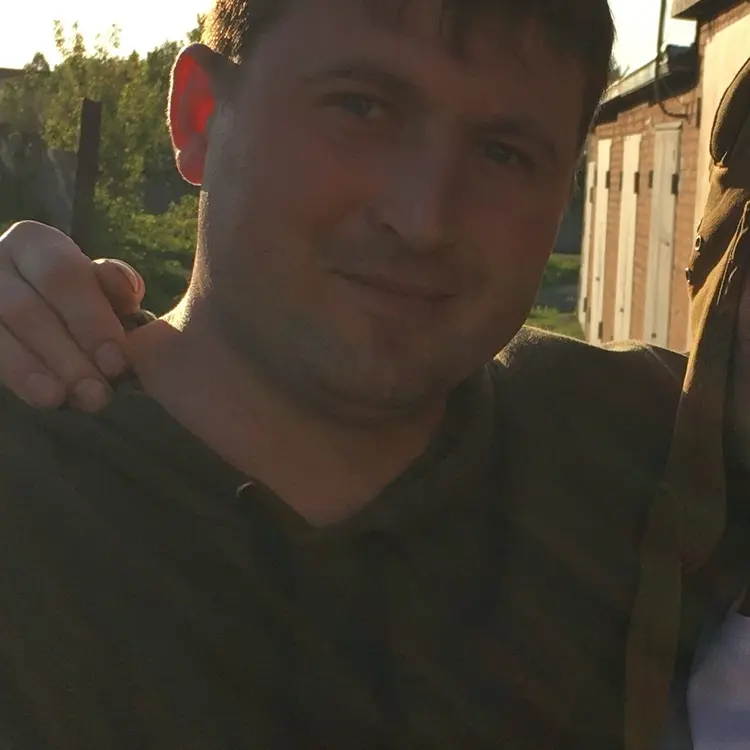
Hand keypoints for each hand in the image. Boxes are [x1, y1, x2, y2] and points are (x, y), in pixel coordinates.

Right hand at [0, 221, 145, 410]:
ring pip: (1, 332)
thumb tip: (129, 288)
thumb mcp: (100, 293)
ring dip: (36, 370)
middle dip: (67, 355)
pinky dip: (17, 376)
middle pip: (26, 309)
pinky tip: (43, 397)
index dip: (92, 321)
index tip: (118, 363)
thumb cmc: (78, 306)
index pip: (63, 275)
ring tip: (66, 399)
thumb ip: (115, 290)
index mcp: (35, 243)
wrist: (39, 320)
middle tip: (98, 394)